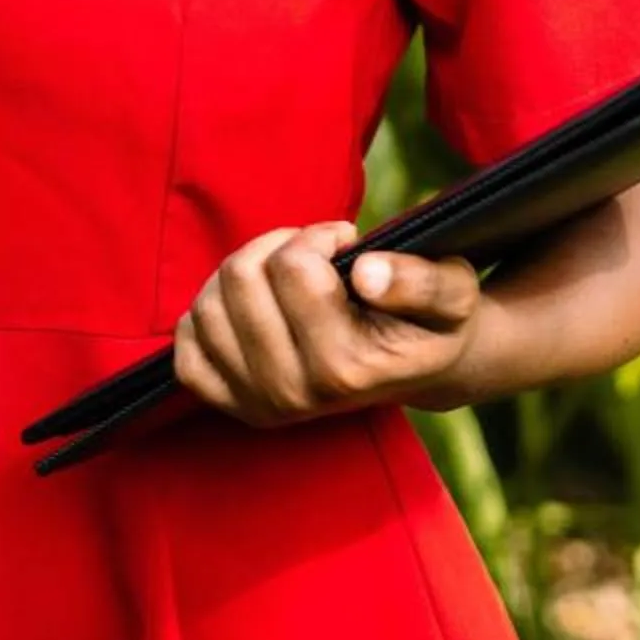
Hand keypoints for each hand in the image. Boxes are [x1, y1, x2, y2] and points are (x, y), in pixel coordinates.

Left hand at [169, 220, 484, 429]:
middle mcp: (296, 395)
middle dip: (278, 246)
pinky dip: (209, 314)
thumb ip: (419, 280)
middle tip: (314, 255)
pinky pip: (186, 347)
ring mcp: (259, 404)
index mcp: (347, 368)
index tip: (347, 245)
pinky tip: (251, 306)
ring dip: (244, 272)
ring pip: (207, 304)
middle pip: (240, 277)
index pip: (293, 267)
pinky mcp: (231, 404)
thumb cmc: (432, 319)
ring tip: (287, 278)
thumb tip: (367, 272)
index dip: (320, 236)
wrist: (417, 368)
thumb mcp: (453, 290)